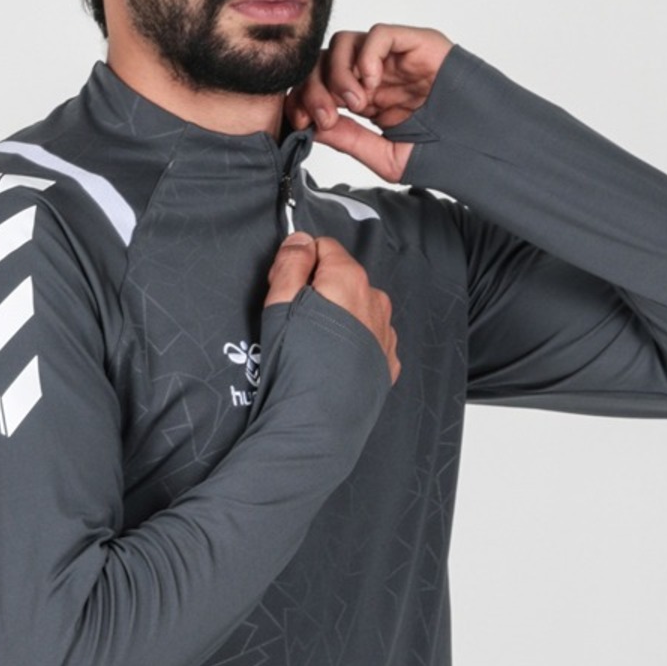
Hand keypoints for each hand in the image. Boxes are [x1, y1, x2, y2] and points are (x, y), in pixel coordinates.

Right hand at [265, 234, 400, 383]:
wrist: (317, 425)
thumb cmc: (294, 367)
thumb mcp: (278, 305)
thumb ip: (290, 263)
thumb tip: (300, 239)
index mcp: (349, 280)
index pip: (324, 247)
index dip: (300, 264)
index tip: (287, 288)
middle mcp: (375, 301)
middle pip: (343, 278)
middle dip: (320, 291)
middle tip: (297, 322)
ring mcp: (385, 333)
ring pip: (358, 309)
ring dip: (338, 317)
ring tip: (316, 347)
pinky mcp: (387, 361)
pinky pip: (369, 338)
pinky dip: (353, 343)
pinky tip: (333, 361)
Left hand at [285, 25, 453, 181]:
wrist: (483, 147)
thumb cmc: (443, 154)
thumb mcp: (385, 155)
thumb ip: (349, 139)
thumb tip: (310, 128)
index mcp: (366, 100)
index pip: (319, 85)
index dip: (303, 98)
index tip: (300, 122)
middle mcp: (376, 74)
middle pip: (325, 62)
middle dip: (314, 88)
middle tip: (323, 116)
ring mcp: (395, 58)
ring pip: (345, 43)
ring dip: (338, 73)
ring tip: (355, 103)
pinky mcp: (416, 43)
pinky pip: (378, 35)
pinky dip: (366, 56)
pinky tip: (371, 85)